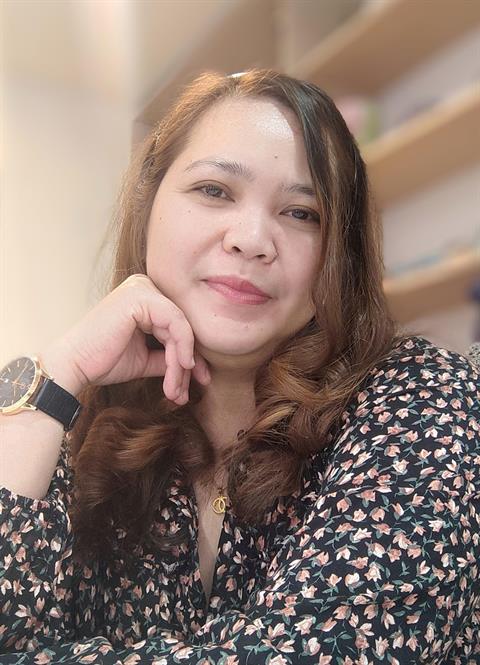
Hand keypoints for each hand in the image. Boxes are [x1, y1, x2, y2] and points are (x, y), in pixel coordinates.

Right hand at [42, 274, 210, 404]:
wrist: (74, 367)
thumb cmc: (103, 361)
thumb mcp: (146, 358)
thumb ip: (169, 356)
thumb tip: (195, 366)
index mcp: (145, 297)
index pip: (178, 325)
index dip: (191, 355)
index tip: (198, 381)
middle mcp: (144, 286)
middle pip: (182, 326)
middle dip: (189, 362)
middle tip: (191, 389)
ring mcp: (142, 288)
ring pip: (181, 328)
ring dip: (182, 364)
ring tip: (176, 390)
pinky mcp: (140, 297)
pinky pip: (175, 324)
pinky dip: (181, 350)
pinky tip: (181, 369)